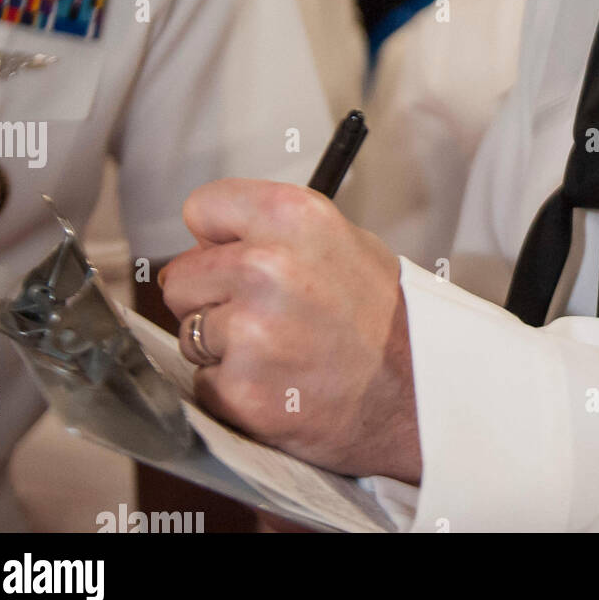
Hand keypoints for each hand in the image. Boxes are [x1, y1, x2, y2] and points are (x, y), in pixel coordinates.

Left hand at [159, 179, 420, 483]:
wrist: (418, 393)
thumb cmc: (382, 315)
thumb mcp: (342, 241)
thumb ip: (271, 232)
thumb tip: (202, 245)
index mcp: (293, 216)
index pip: (202, 206)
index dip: (217, 237)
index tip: (233, 253)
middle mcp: (267, 266)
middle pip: (181, 276)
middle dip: (211, 297)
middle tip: (265, 314)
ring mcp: (251, 331)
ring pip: (189, 332)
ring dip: (220, 347)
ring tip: (278, 350)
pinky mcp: (241, 389)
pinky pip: (203, 383)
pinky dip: (232, 388)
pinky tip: (278, 383)